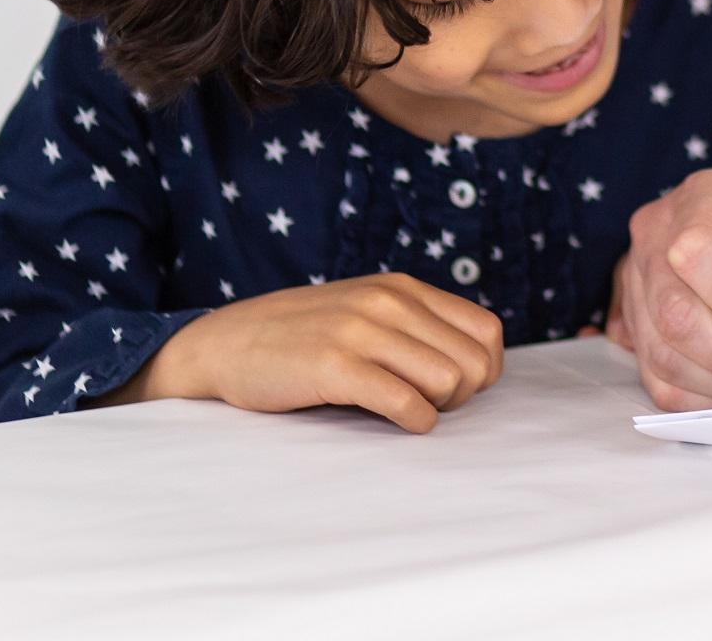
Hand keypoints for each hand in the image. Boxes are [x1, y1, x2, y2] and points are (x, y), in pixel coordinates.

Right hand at [112, 274, 504, 432]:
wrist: (224, 343)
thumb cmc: (302, 338)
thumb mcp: (366, 313)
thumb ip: (415, 327)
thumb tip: (476, 368)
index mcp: (403, 289)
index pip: (487, 331)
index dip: (482, 370)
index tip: (452, 390)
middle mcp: (389, 302)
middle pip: (475, 362)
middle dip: (463, 395)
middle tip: (427, 404)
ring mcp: (361, 330)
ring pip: (449, 380)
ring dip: (438, 408)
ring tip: (406, 409)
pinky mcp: (334, 365)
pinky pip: (405, 401)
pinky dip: (414, 421)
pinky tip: (397, 421)